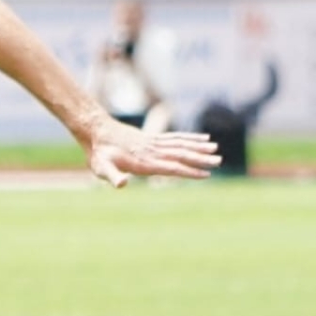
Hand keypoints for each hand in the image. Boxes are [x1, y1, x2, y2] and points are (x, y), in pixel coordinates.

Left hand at [84, 115, 219, 186]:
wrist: (96, 131)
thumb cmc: (99, 154)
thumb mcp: (101, 168)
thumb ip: (113, 176)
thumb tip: (122, 184)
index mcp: (144, 162)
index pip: (171, 167)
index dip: (189, 171)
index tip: (206, 174)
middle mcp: (152, 152)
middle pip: (181, 155)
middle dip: (200, 159)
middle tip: (219, 161)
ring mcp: (154, 143)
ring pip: (181, 145)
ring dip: (199, 147)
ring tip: (216, 149)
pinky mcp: (153, 138)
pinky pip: (175, 138)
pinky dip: (190, 138)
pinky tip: (203, 138)